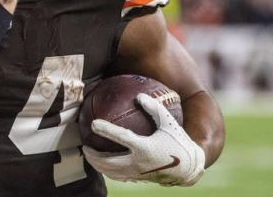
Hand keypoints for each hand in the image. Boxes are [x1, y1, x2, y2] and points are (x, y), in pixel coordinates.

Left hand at [83, 93, 205, 186]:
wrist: (188, 168)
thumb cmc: (179, 142)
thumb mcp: (169, 123)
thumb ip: (154, 108)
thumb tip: (139, 95)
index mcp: (144, 147)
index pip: (121, 138)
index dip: (106, 130)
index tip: (93, 123)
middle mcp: (138, 162)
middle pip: (108, 161)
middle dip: (92, 156)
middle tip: (84, 146)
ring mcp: (137, 172)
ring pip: (111, 172)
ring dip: (97, 165)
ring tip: (89, 156)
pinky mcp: (139, 178)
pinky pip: (119, 176)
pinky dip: (108, 171)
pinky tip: (104, 164)